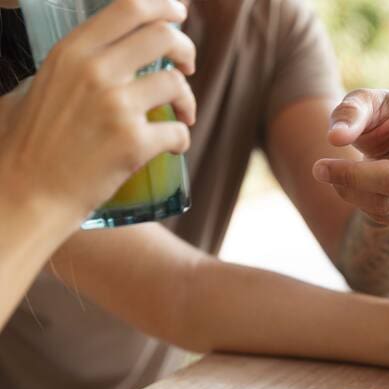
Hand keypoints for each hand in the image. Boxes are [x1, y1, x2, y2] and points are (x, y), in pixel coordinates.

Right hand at [0, 0, 195, 220]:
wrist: (26, 193)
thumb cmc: (24, 146)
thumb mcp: (32, 88)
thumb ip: (65, 69)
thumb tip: (88, 60)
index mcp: (71, 53)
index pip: (129, 8)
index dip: (162, 6)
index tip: (178, 13)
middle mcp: (95, 72)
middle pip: (163, 37)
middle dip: (184, 47)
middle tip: (187, 64)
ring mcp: (117, 107)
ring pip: (176, 83)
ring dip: (187, 99)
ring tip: (181, 114)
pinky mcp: (134, 143)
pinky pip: (178, 131)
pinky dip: (181, 140)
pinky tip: (173, 146)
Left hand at [312, 89, 388, 226]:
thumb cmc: (385, 115)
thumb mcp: (365, 101)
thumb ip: (350, 112)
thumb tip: (336, 138)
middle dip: (351, 177)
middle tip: (318, 166)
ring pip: (387, 205)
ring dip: (350, 191)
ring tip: (336, 170)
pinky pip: (387, 219)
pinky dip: (360, 203)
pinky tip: (356, 186)